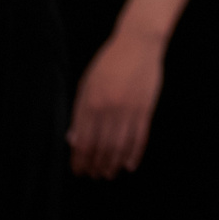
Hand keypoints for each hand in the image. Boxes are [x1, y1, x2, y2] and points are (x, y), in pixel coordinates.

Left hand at [67, 29, 164, 178]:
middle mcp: (109, 109)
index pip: (83, 142)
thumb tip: (73, 139)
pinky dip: (134, 154)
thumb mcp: (87, 84)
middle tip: (93, 175)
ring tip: (109, 174)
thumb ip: (80, 112)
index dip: (79, 160)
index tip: (78, 170)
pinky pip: (139, 137)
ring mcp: (129, 109)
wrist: (138, 43)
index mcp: (91, 103)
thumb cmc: (109, 62)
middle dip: (95, 165)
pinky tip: (129, 165)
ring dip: (113, 164)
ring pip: (119, 146)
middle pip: (100, 148)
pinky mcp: (145, 108)